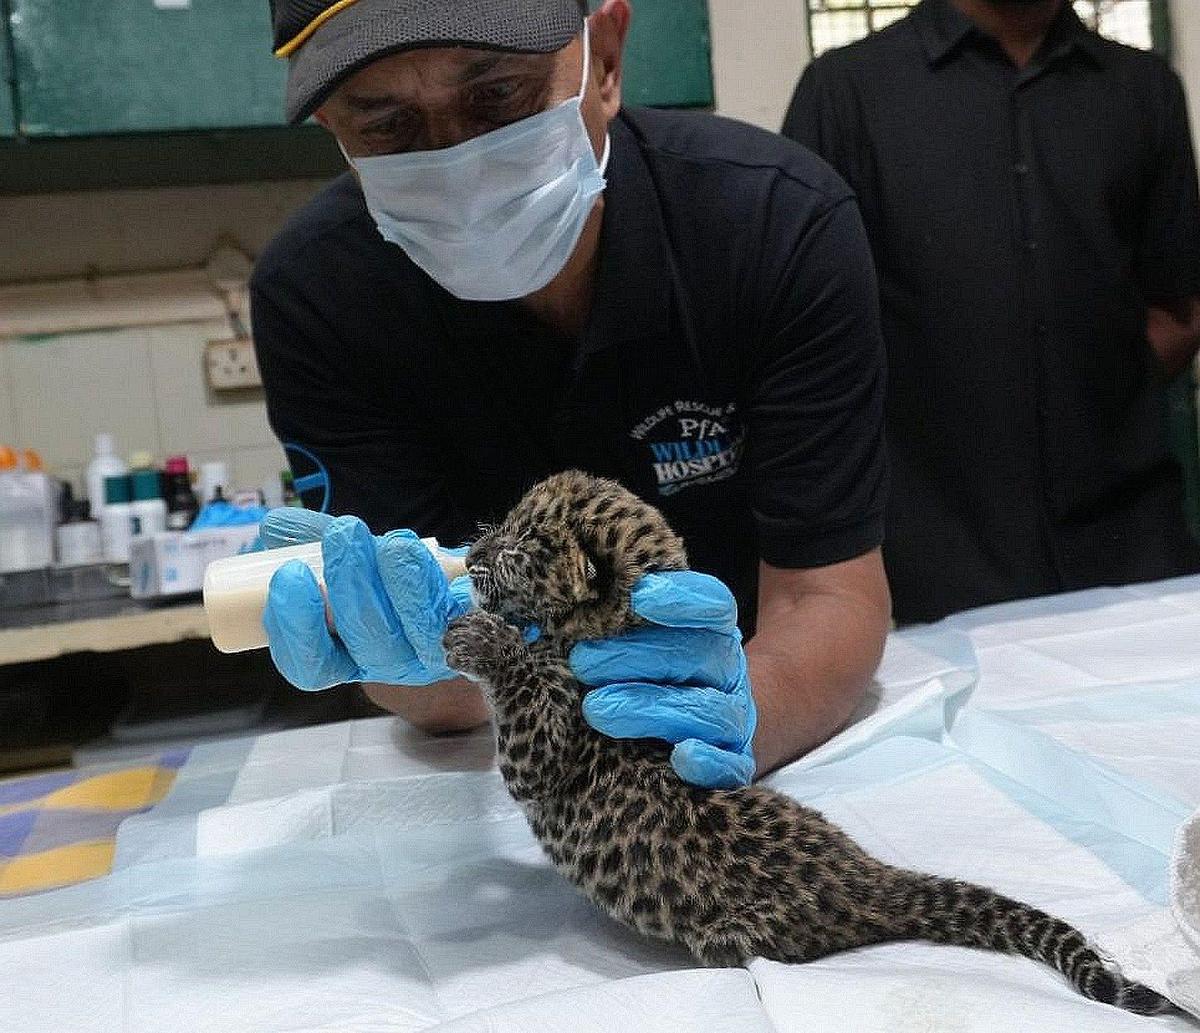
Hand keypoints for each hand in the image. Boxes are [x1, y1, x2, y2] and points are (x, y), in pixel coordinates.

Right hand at [259, 508, 472, 690]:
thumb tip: (274, 525)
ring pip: (406, 631)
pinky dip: (426, 581)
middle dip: (348, 585)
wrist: (461, 581)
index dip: (294, 629)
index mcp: (346, 656)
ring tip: (385, 538)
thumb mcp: (350, 559)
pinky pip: (447, 615)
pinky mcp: (465, 631)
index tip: (288, 575)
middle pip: (363, 643)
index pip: (310, 667)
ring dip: (390, 580)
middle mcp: (387, 664)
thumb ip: (312, 542)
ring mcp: (429, 653)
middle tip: (342, 536)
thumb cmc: (394, 575)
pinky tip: (413, 552)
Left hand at [569, 571, 757, 788]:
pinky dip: (709, 760)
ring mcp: (734, 718)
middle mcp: (727, 671)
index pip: (712, 604)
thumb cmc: (653, 680)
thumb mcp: (641, 644)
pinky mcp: (735, 763)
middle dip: (634, 656)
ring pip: (707, 709)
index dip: (682, 597)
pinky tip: (682, 757)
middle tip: (581, 661)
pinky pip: (731, 764)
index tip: (639, 596)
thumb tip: (563, 605)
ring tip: (596, 709)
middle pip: (696, 655)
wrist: (704, 737)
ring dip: (650, 707)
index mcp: (711, 632)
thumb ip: (616, 624)